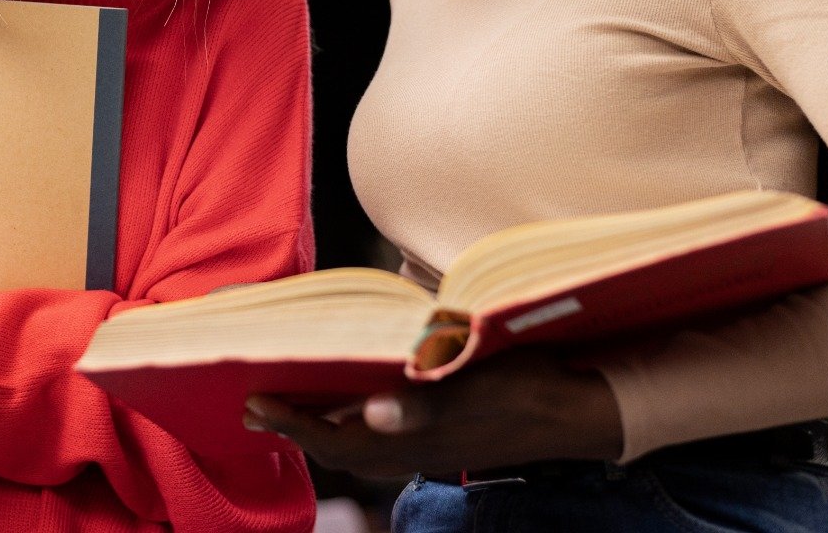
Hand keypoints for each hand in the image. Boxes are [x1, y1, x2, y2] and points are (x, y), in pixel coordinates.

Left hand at [244, 349, 622, 478]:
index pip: (334, 436)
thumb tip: (375, 407)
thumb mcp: (477, 377)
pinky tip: (343, 405)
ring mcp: (425, 449)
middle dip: (292, 427)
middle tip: (250, 404)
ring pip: (355, 447)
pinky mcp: (436, 442)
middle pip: (336, 446)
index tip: (254, 402)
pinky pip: (378, 442)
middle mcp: (412, 450)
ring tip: (281, 405)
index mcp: (414, 435)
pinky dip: (349, 426)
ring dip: (317, 429)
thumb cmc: (524, 381)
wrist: (577, 409)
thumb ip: (426, 399)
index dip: (291, 421)